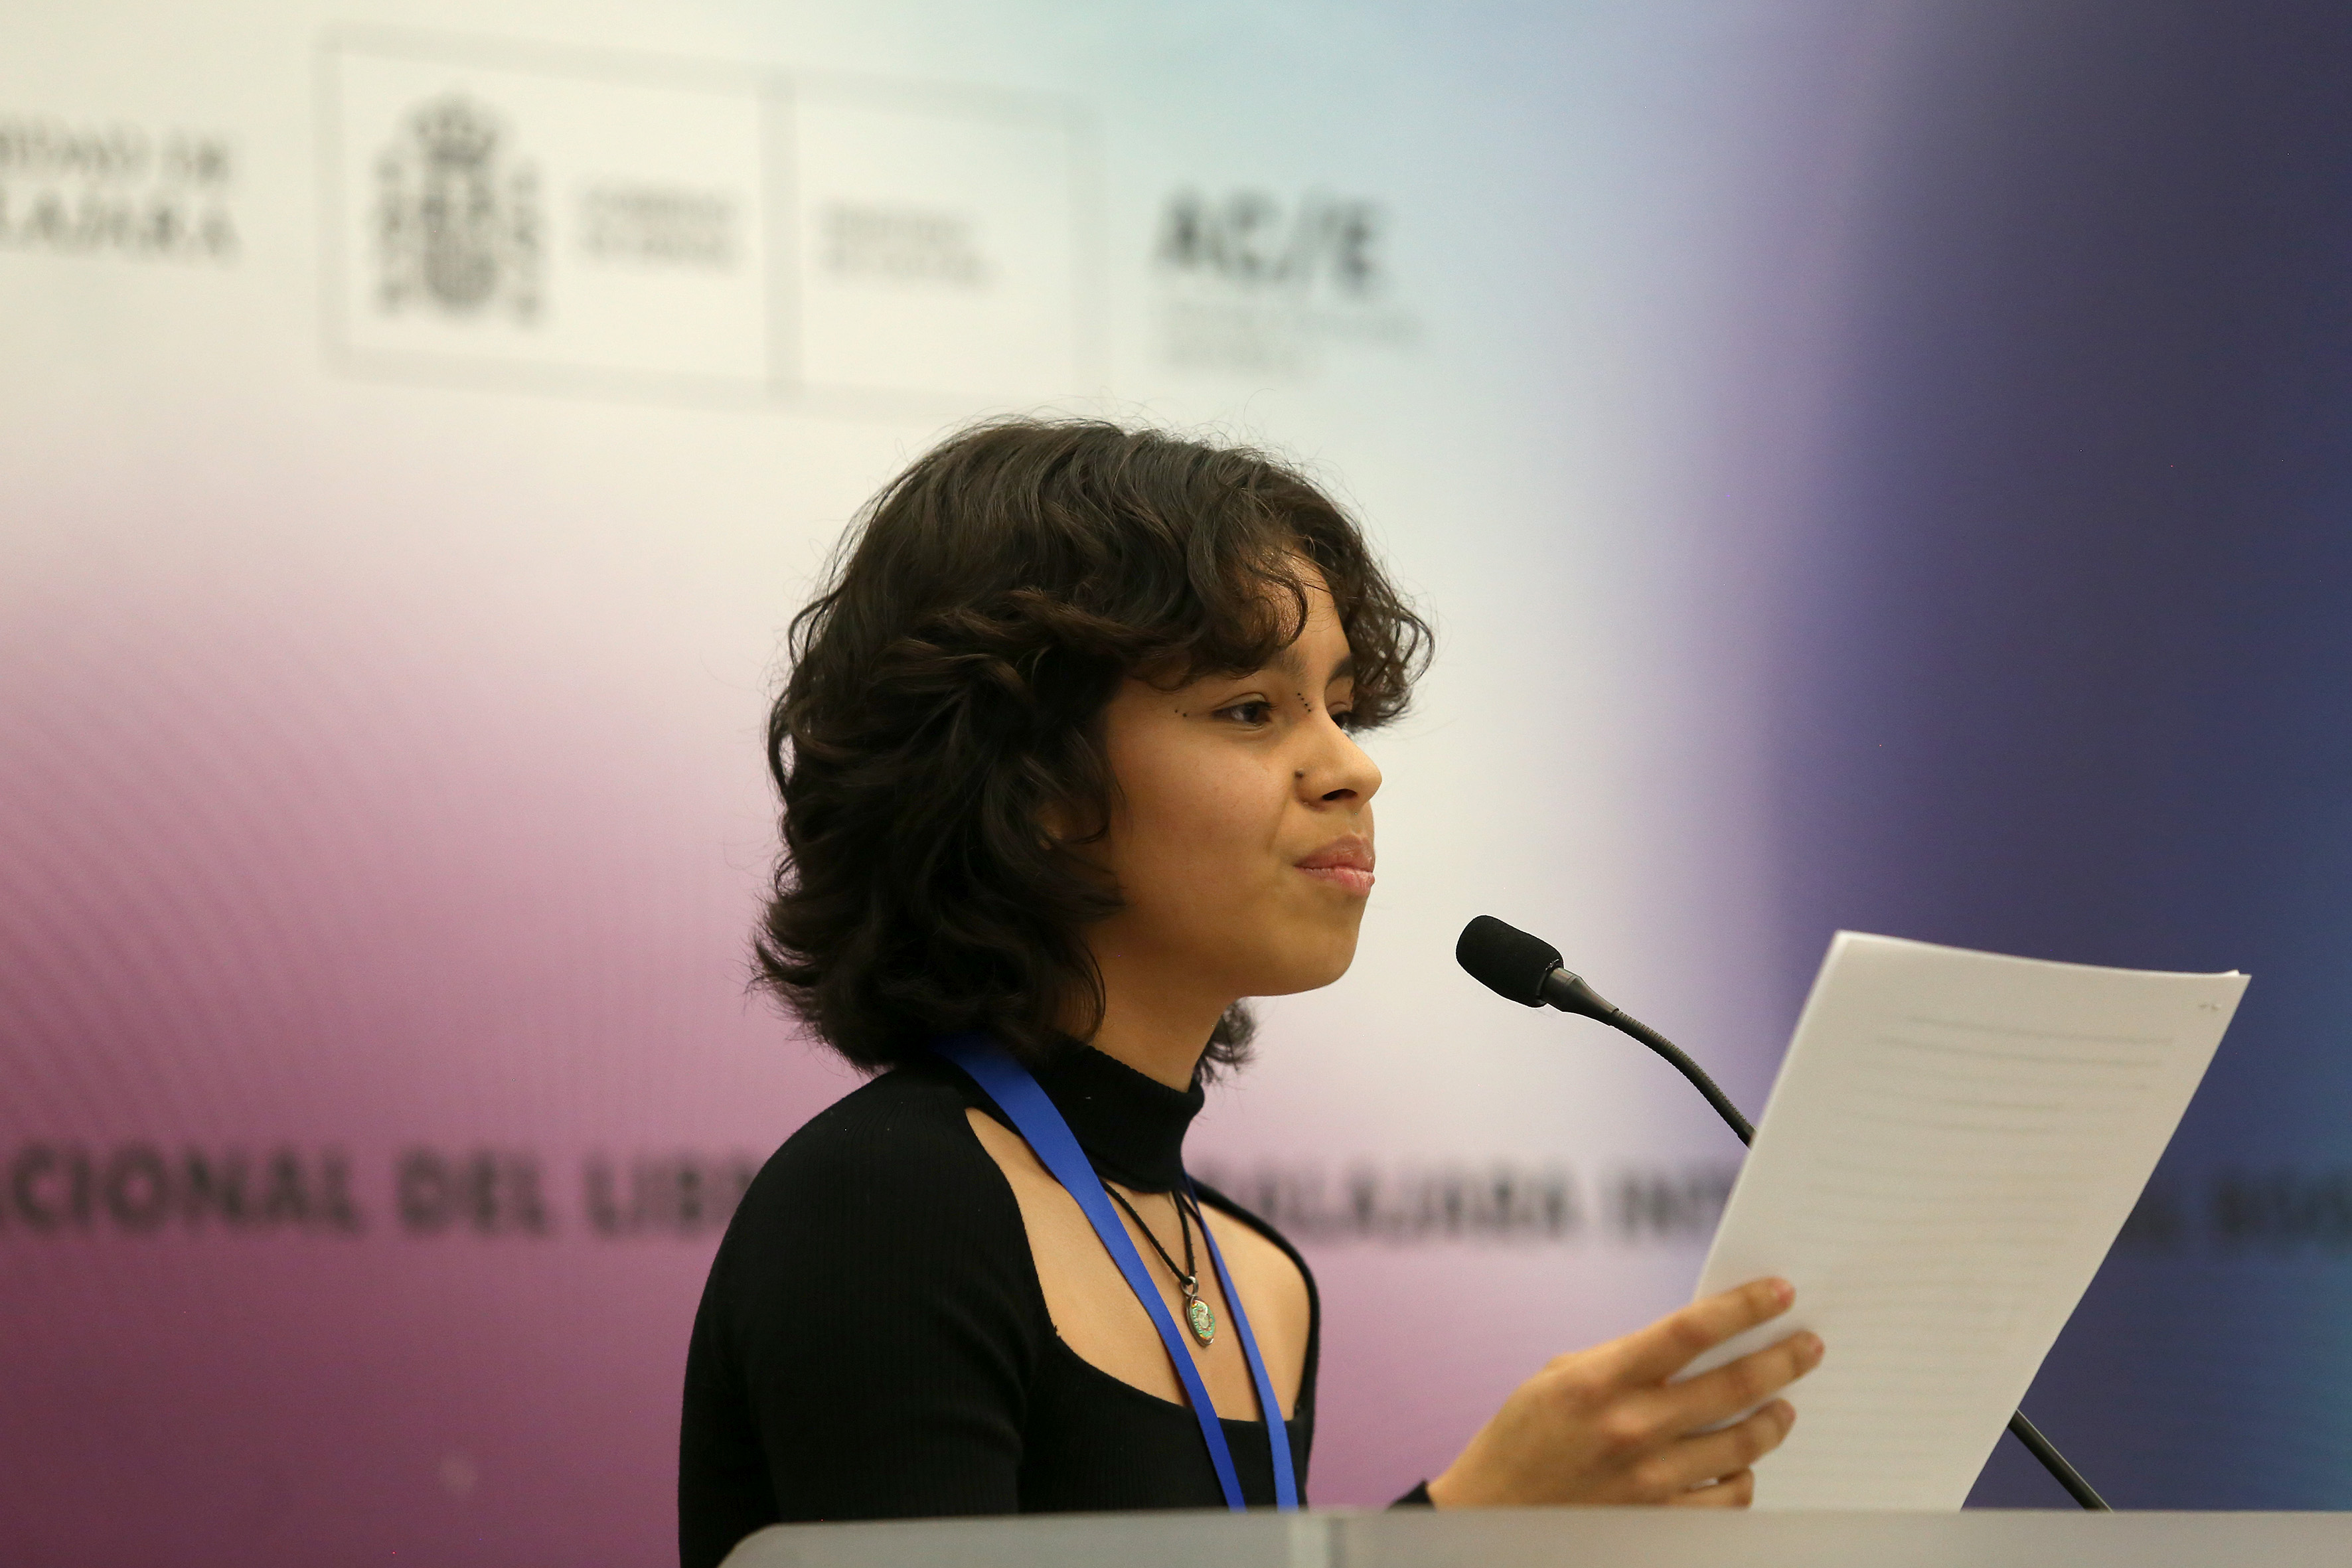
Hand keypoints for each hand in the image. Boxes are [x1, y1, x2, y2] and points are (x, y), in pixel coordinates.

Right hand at [1425, 1277, 1821, 1508]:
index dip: (1742, 1307)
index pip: (1689, 1331)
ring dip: (1774, 1420)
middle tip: (1809, 1346)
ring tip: (1783, 1406)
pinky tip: (1744, 1465)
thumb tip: (1700, 1342)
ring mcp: (1648, 1481)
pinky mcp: (1658, 1523)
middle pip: (1732, 1386)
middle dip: (1782, 1360)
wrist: (1493, 1514)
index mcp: (1600, 1380)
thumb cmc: (1525, 1435)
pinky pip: (1729, 1501)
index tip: (1779, 1292)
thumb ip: (1627, 1359)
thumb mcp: (1561, 1376)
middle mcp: (1630, 1428)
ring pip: (1742, 1446)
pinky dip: (1745, 1478)